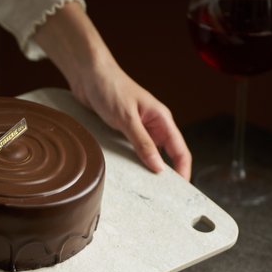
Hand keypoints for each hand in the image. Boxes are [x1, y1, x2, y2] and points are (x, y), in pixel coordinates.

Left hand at [72, 60, 191, 179]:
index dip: (183, 171)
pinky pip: (132, 150)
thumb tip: (158, 167)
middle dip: (166, 174)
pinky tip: (127, 173)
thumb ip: (143, 143)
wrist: (88, 75)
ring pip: (149, 154)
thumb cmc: (110, 88)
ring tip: (144, 189)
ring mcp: (138, 129)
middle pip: (167, 155)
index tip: (180, 190)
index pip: (180, 150)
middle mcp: (153, 125)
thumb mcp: (127, 118)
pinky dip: (132, 162)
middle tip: (161, 196)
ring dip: (147, 169)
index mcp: (162, 119)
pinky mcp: (123, 131)